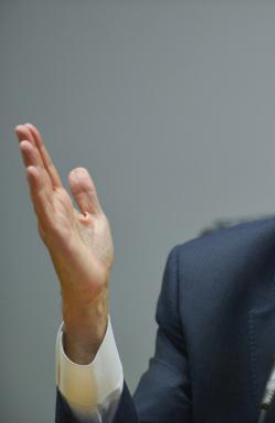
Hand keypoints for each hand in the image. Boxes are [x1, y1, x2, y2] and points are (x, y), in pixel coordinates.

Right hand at [15, 123, 112, 362]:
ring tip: (26, 145)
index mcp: (62, 206)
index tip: (30, 131)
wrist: (93, 284)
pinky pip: (46, 210)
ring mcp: (52, 223)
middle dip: (32, 152)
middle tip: (22, 129)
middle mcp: (53, 212)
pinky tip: (35, 175)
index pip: (48, 174)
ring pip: (39, 189)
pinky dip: (39, 192)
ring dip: (33, 166)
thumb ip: (85, 195)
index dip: (41, 153)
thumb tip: (76, 170)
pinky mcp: (57, 235)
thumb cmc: (91, 256)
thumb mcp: (94, 217)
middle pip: (40, 177)